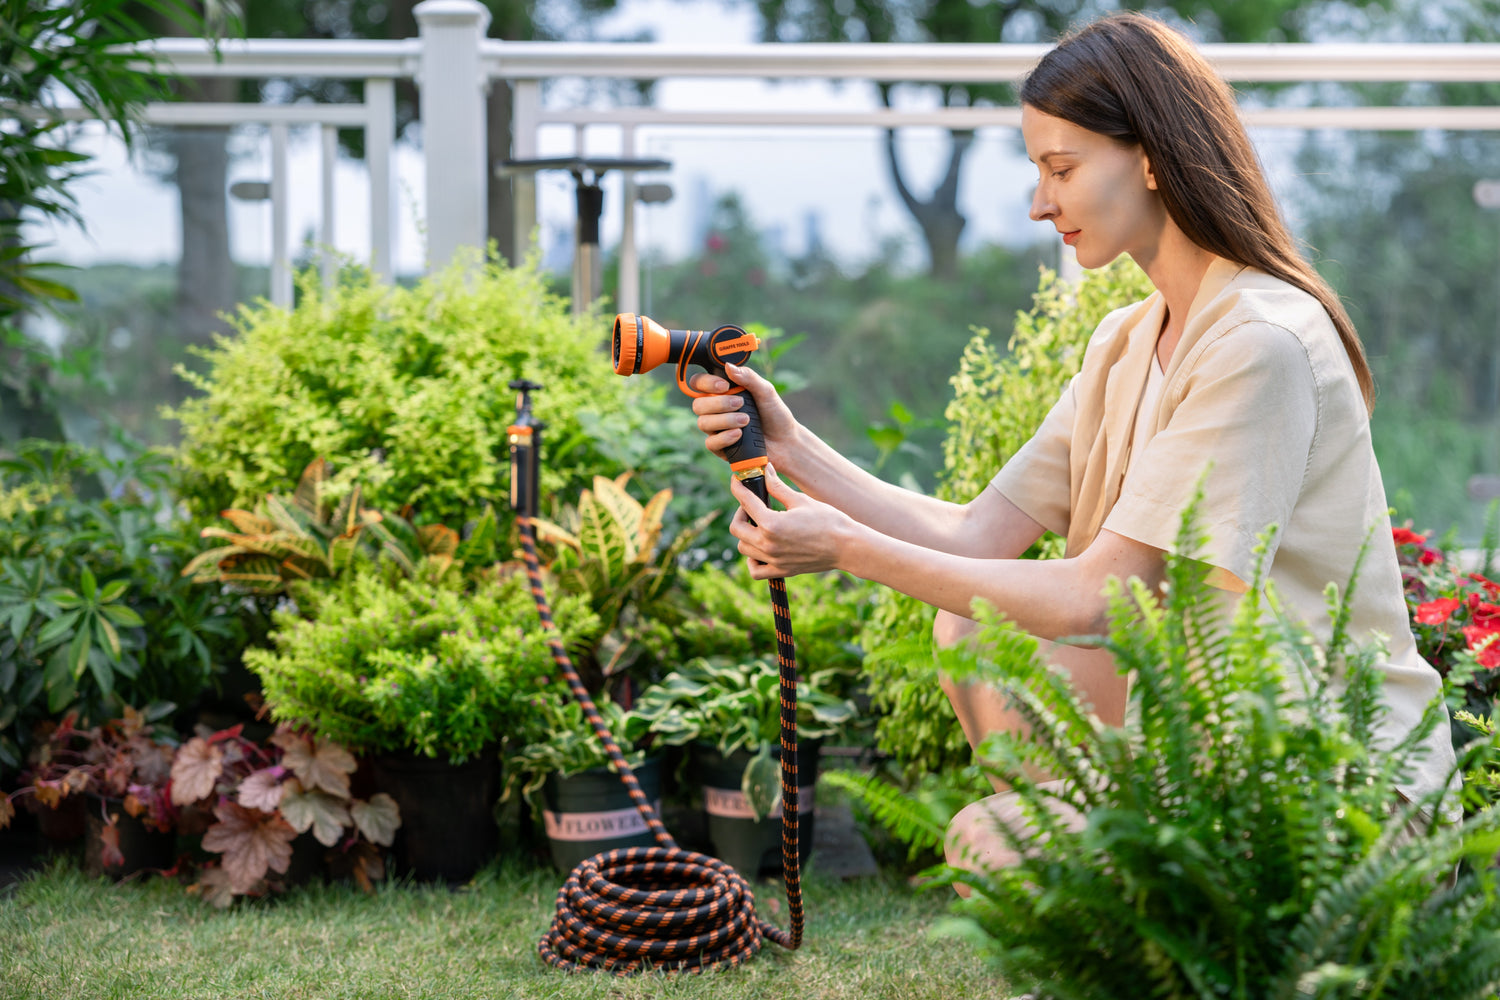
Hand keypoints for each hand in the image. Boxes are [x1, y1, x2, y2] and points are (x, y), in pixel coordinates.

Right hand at [688, 363, 797, 467]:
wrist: (786, 441)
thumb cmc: (775, 414)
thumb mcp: (766, 391)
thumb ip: (748, 378)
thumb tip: (729, 366)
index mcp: (723, 392)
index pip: (699, 383)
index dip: (706, 383)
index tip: (724, 386)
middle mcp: (716, 410)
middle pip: (698, 404)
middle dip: (719, 403)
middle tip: (740, 403)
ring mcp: (716, 429)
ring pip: (703, 423)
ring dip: (725, 420)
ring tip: (746, 420)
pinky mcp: (720, 448)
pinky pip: (710, 443)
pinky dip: (724, 437)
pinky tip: (738, 434)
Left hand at [729, 465, 851, 579]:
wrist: (847, 546)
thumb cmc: (828, 520)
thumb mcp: (800, 500)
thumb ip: (777, 486)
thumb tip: (764, 469)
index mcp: (771, 524)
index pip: (745, 502)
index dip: (737, 487)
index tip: (737, 480)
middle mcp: (768, 544)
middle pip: (737, 527)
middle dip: (740, 512)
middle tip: (752, 505)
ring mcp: (773, 560)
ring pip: (743, 548)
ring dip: (746, 534)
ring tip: (759, 525)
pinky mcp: (781, 570)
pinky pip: (755, 570)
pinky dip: (753, 560)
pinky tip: (761, 548)